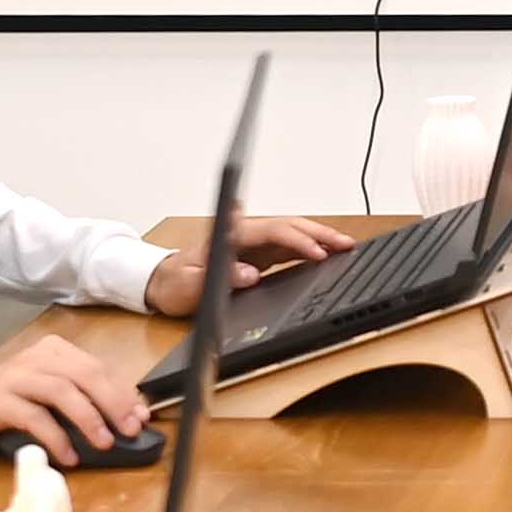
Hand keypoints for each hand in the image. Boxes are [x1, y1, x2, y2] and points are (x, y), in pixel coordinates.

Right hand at [0, 333, 150, 456]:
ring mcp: (14, 377)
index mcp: (54, 351)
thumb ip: (88, 398)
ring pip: (60, 391)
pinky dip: (56, 437)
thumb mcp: (54, 395)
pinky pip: (33, 417)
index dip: (122, 393)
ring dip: (87, 418)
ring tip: (105, 443)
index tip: (141, 417)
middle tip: (129, 429)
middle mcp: (35, 358)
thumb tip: (132, 414)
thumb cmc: (16, 403)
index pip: (96, 368)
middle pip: (82, 375)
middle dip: (111, 403)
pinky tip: (70, 456)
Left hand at [143, 212, 351, 314]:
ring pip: (292, 234)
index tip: (318, 252)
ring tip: (347, 246)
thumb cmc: (175, 283)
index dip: (298, 240)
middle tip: (346, 244)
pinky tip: (327, 254)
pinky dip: (310, 249)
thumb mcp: (191, 285)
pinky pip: (288, 247)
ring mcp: (253, 244)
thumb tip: (250, 273)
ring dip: (320, 238)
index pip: (272, 231)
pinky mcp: (257, 255)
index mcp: (231, 235)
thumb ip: (220, 278)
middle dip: (319, 233)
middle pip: (288, 226)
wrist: (164, 283)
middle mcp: (245, 234)